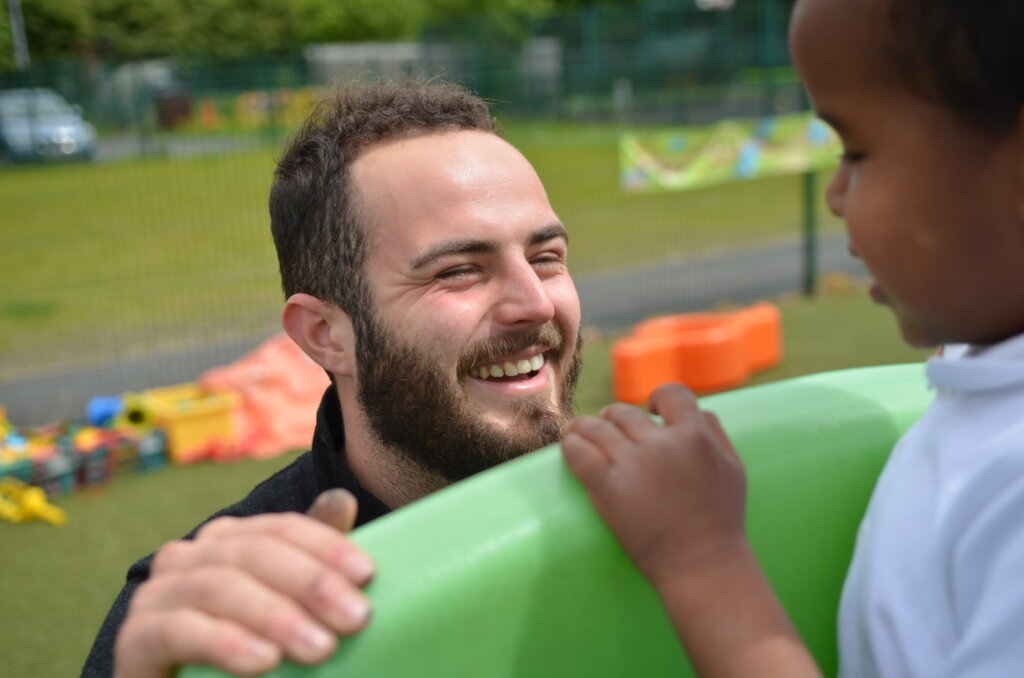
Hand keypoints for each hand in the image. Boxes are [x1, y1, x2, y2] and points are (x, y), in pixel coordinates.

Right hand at [114, 489, 373, 677]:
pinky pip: (179, 630)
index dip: (327, 546)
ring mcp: (155, 594)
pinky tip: (264, 661)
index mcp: (228, 541)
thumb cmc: (246, 653)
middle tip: (357, 618)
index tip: (368, 574)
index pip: (282, 528)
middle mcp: (187, 557)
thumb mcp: (288, 608)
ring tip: (321, 648)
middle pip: (254, 552)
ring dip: (276, 616)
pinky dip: (226, 643)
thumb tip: (342, 499)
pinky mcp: (133, 639)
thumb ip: (311, 562)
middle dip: (311, 583)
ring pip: (219, 586)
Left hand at [562, 383, 747, 584]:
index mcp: (695, 436)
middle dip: (615, 418)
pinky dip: (571, 445)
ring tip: (577, 430)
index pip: (671, 394)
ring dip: (585, 426)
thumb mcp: (734, 468)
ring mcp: (632, 465)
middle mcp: (661, 445)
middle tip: (609, 428)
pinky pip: (579, 453)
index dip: (658, 399)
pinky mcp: (608, 488)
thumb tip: (697, 409)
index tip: (650, 412)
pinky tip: (570, 445)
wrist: (702, 566)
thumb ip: (716, 432)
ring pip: (597, 427)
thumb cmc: (721, 521)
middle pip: (625, 413)